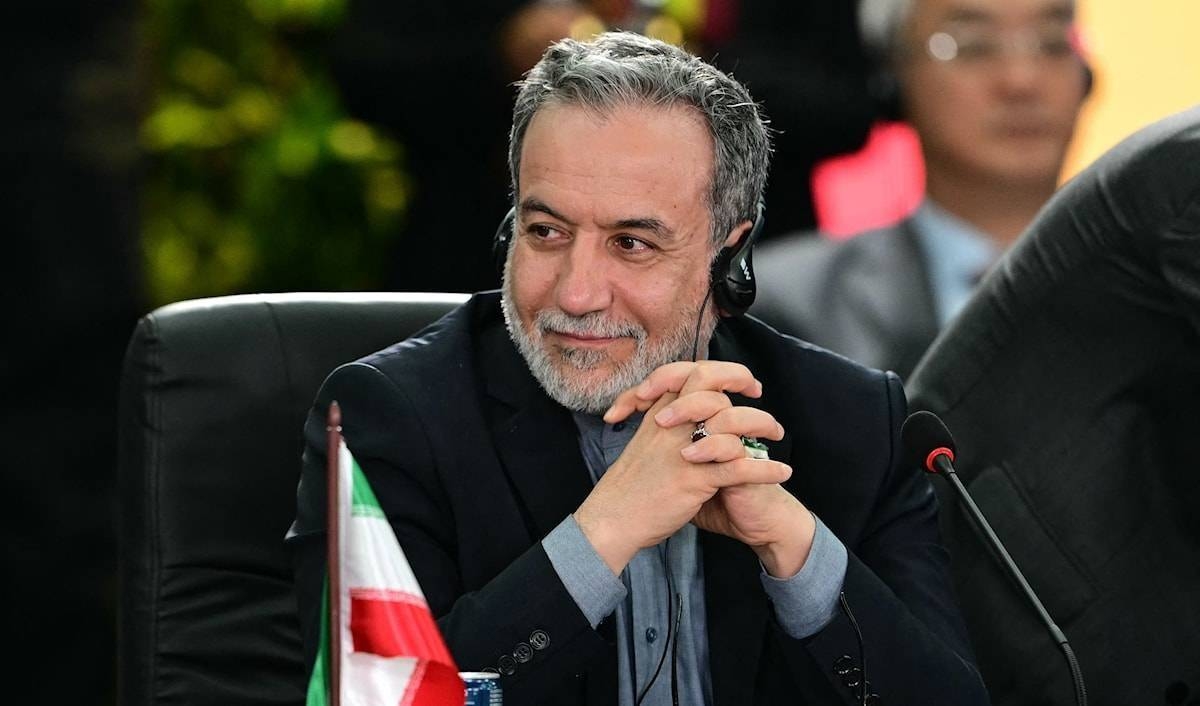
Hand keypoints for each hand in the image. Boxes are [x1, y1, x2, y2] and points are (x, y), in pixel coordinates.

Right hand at [609, 361, 816, 577]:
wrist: (613, 518)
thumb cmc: (628, 485)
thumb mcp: (643, 443)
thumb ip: (667, 425)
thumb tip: (692, 415)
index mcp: (659, 413)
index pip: (689, 373)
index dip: (719, 371)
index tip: (740, 382)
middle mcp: (671, 424)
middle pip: (709, 381)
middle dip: (739, 378)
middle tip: (758, 390)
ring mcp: (683, 450)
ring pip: (731, 421)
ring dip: (762, 423)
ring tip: (777, 434)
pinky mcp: (695, 479)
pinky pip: (739, 468)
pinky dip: (766, 469)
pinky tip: (783, 472)